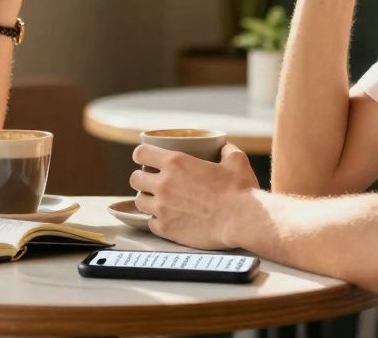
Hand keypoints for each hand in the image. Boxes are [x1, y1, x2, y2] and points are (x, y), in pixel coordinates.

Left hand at [130, 143, 259, 249]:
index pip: (141, 153)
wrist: (242, 221)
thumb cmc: (240, 190)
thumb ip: (226, 150)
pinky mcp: (166, 229)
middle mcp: (163, 184)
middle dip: (142, 178)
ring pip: (139, 201)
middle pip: (135, 178)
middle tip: (152, 181)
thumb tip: (224, 147)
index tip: (146, 159)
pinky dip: (156, 220)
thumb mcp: (236, 160)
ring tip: (158, 201)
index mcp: (175, 162)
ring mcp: (162, 208)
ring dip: (147, 199)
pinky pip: (150, 222)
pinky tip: (168, 218)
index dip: (142, 155)